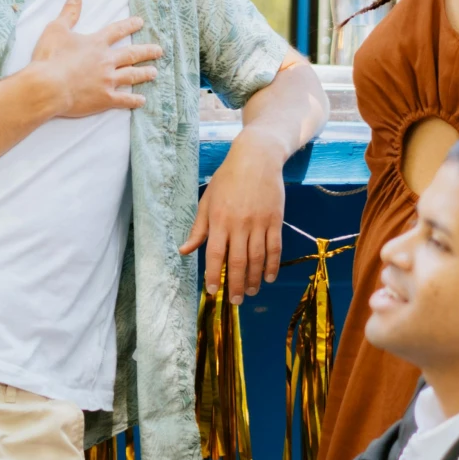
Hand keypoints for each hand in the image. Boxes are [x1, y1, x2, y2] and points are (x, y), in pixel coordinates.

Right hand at [26, 0, 160, 117]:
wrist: (49, 86)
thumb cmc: (50, 57)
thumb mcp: (56, 29)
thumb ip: (69, 13)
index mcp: (96, 43)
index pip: (116, 31)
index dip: (129, 25)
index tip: (140, 22)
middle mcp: (106, 61)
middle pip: (131, 54)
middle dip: (146, 51)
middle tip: (159, 50)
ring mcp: (107, 80)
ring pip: (131, 75)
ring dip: (144, 73)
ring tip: (154, 72)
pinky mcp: (104, 98)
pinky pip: (123, 100)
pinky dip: (134, 100)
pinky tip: (142, 100)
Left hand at [182, 127, 288, 301]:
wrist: (256, 158)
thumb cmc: (227, 179)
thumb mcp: (207, 200)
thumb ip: (198, 228)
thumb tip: (183, 251)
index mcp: (218, 220)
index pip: (214, 255)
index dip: (212, 276)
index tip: (212, 292)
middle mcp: (238, 224)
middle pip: (237, 262)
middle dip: (234, 285)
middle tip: (234, 301)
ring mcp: (259, 223)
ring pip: (257, 258)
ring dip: (253, 279)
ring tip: (249, 293)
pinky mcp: (275, 220)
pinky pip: (274, 248)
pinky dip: (272, 265)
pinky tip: (268, 277)